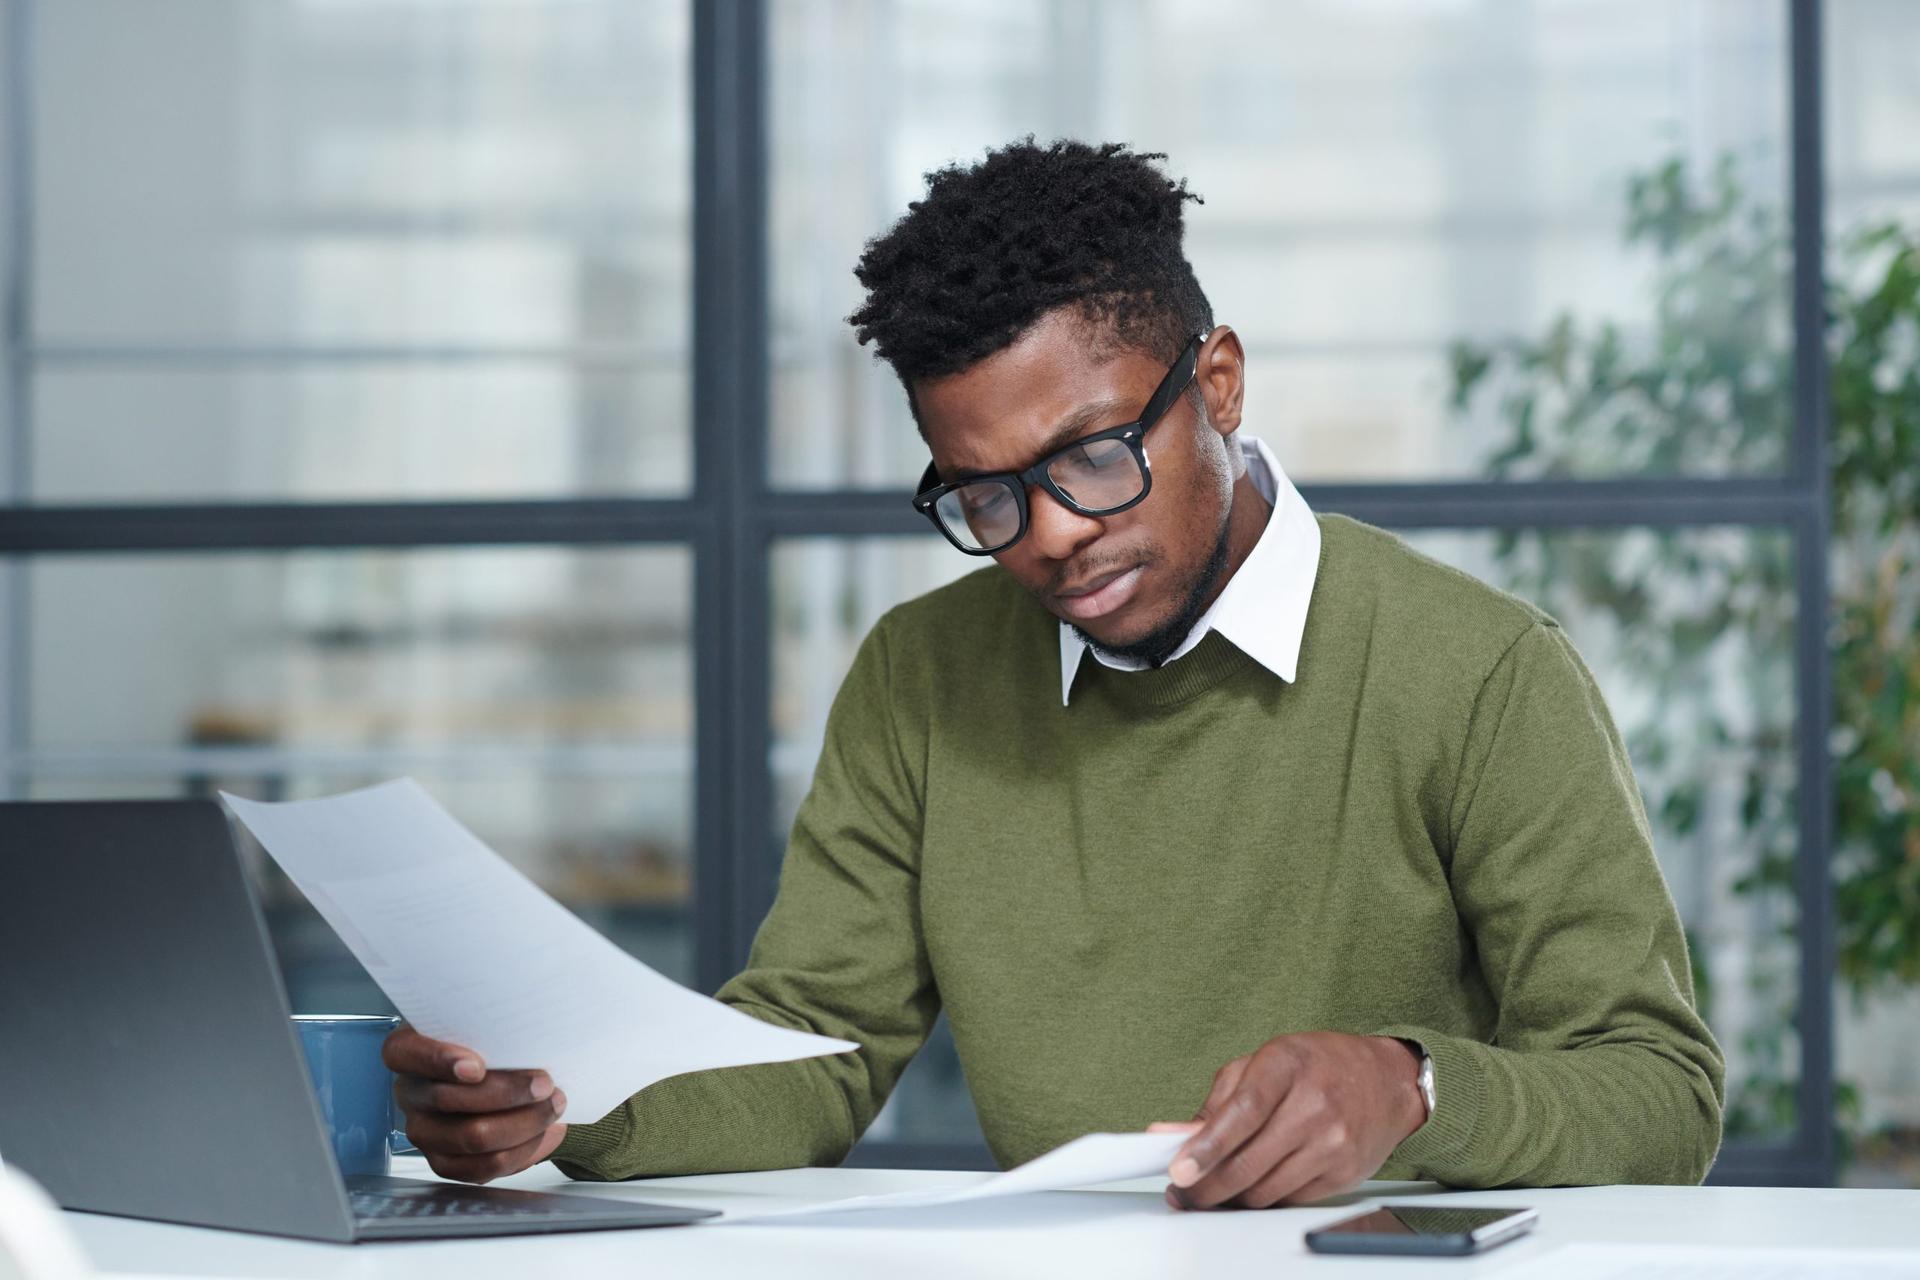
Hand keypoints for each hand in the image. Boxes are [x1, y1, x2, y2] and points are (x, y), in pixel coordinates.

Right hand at [383, 1024, 568, 1183]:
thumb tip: (530, 1038)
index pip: (405, 1053)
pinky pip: (482, 1168)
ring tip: (554, 1105)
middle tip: (545, 1083)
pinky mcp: (444, 1162)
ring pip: (472, 1137)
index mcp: (408, 1050)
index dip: (439, 1060)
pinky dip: (523, 1151)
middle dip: (507, 1093)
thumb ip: (496, 1027)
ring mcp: (423, 1131)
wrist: (503, 1075)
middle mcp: (409, 1092)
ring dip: (523, 1123)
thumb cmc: (491, 1043)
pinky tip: (547, 1132)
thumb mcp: (488, 1024)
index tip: (477, 1067)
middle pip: (449, 1100)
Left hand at [1150, 1032, 1425, 1209]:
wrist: (1387, 1081)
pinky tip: (1252, 1187)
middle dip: (1207, 1187)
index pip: (1243, 1111)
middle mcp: (1315, 1105)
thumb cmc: (1317, 1065)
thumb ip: (1217, 1100)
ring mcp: (1333, 1142)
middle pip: (1249, 1161)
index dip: (1207, 1145)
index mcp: (1287, 1064)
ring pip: (1266, 1190)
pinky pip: (1289, 1199)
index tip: (1181, 1170)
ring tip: (1212, 1191)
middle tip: (1184, 1193)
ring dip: (1232, 1197)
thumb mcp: (1263, 1061)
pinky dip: (1264, 1198)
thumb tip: (1174, 1136)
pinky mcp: (1344, 1173)